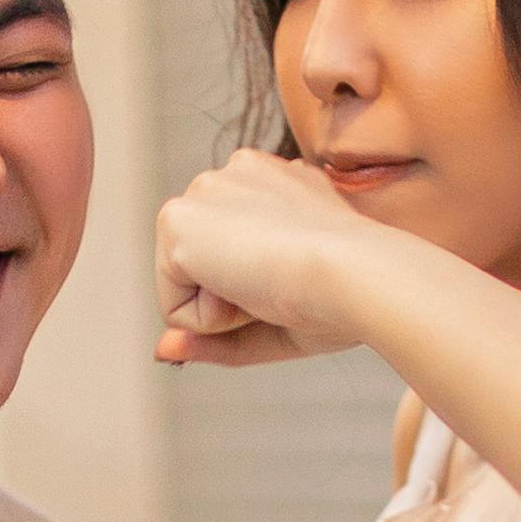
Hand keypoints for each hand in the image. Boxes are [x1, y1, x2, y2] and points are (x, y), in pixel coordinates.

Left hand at [152, 152, 393, 369]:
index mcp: (275, 181)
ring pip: (187, 286)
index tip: (306, 276)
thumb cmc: (343, 299)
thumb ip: (220, 331)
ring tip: (272, 283)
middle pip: (207, 268)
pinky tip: (252, 288)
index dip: (264, 291)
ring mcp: (205, 192)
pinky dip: (212, 318)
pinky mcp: (178, 221)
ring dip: (227, 306)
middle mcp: (237, 172)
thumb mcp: (281, 316)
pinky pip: (174, 309)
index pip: (238, 253)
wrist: (358, 274)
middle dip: (240, 296)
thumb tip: (162, 349)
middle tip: (291, 282)